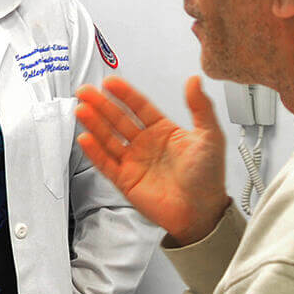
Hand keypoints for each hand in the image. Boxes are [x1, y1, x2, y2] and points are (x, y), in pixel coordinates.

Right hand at [74, 75, 231, 245]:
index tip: (110, 82)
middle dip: (101, 105)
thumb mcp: (211, 136)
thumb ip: (201, 107)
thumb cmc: (209, 178)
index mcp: (164, 131)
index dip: (124, 94)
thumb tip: (195, 81)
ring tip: (82, 110)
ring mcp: (134, 162)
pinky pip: (105, 163)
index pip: (139, 107)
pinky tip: (86, 138)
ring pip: (108, 138)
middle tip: (86, 92)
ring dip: (94, 124)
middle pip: (118, 119)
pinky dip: (94, 152)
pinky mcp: (125, 181)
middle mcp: (146, 144)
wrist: (202, 212)